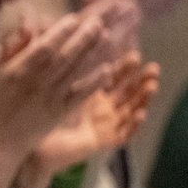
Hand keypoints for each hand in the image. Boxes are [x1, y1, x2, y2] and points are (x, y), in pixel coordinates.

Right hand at [0, 4, 127, 159]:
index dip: (59, 33)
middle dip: (82, 38)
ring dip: (92, 54)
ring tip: (105, 37)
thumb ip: (11, 49)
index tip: (73, 18)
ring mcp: (50, 98)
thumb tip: (27, 25)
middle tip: (97, 22)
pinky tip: (108, 68)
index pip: (43, 48)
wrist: (1, 140)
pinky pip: (81, 94)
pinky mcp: (60, 112)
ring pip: (75, 72)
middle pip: (64, 57)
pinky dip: (94, 82)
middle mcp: (36, 83)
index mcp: (18, 72)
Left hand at [26, 55, 158, 180]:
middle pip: (128, 92)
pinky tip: (140, 113)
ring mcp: (105, 125)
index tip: (135, 54)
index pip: (113, 77)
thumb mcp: (52, 88)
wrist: (35, 145)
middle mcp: (102, 108)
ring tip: (151, 85)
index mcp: (91, 93)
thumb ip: (56, 67)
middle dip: (141, 80)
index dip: (125, 67)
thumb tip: (49, 41)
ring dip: (143, 98)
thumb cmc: (38, 116)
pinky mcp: (104, 140)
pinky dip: (134, 124)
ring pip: (131, 110)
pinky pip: (123, 134)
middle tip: (153, 68)